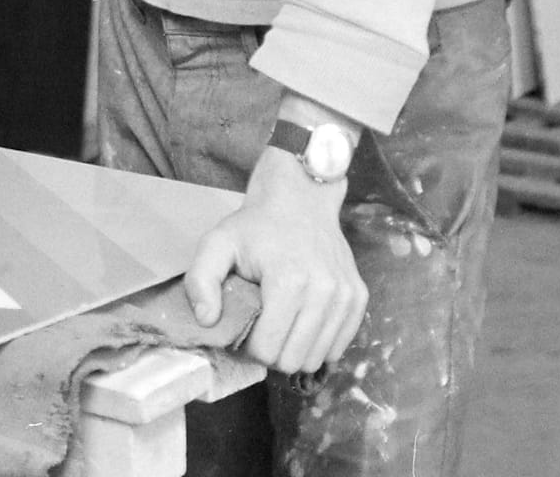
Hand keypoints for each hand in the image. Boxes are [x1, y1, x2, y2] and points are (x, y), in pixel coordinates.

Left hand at [183, 146, 368, 374]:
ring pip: (317, 359)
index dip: (249, 344)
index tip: (244, 324)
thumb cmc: (256, 224)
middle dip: (272, 350)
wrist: (300, 197)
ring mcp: (346, 296)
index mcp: (289, 281)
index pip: (267, 350)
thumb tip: (206, 321)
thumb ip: (201, 280)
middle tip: (261, 324)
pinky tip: (302, 317)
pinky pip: (338, 347)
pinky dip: (318, 342)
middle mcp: (324, 292)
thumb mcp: (217, 242)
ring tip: (281, 320)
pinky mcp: (359, 297)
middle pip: (293, 360)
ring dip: (295, 348)